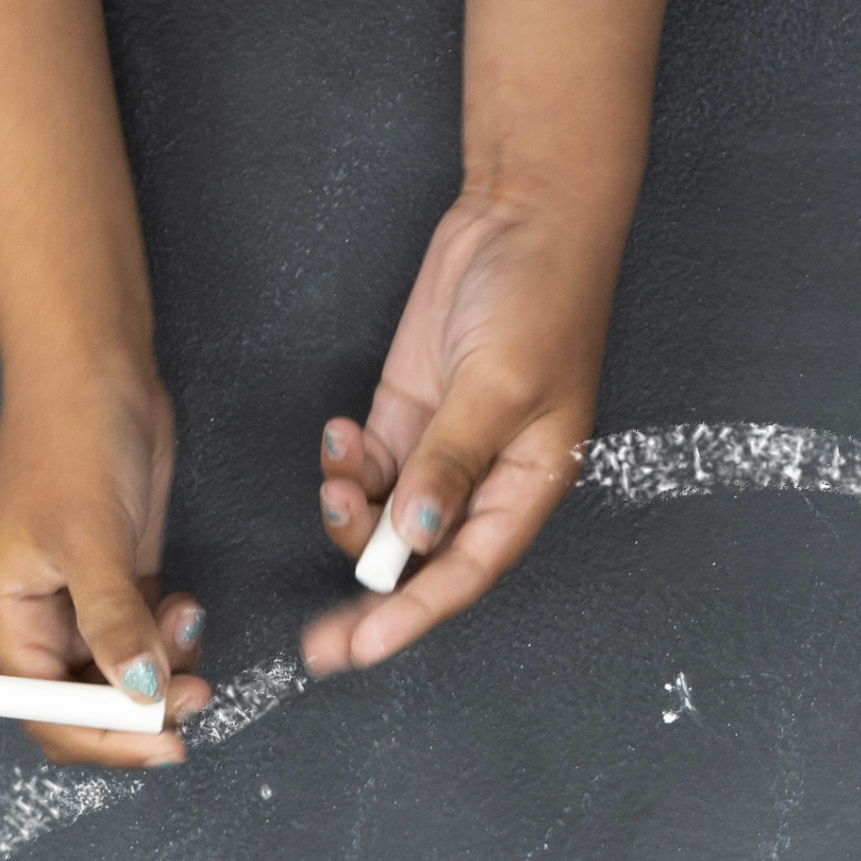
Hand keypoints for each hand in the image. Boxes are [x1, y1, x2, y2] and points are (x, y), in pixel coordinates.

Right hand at [0, 374, 202, 766]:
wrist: (93, 368)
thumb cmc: (69, 441)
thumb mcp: (91, 540)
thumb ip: (115, 625)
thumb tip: (140, 697)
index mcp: (8, 615)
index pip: (43, 713)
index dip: (100, 739)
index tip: (161, 741)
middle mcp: (38, 617)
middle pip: (82, 704)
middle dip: (138, 711)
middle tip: (196, 698)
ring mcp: (79, 598)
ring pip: (120, 674)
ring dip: (162, 673)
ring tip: (191, 630)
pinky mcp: (117, 576)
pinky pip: (142, 638)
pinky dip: (169, 639)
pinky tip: (188, 609)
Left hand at [306, 179, 616, 676]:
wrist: (524, 213)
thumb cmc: (542, 296)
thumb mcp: (497, 386)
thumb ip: (449, 463)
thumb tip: (413, 536)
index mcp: (529, 484)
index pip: (465, 571)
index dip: (416, 615)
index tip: (365, 648)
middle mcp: (486, 477)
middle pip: (422, 561)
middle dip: (370, 597)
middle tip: (318, 641)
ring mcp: (443, 445)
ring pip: (385, 516)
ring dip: (351, 513)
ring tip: (336, 475)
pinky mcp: (409, 410)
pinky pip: (369, 467)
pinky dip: (346, 465)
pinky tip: (340, 434)